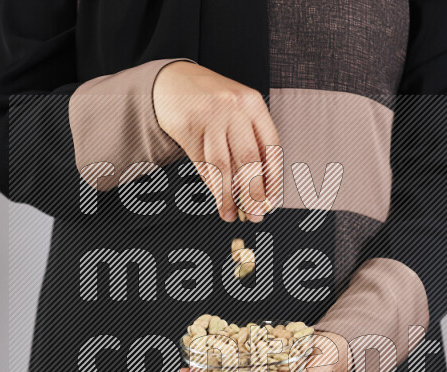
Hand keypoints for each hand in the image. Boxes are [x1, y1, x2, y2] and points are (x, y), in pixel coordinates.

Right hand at [153, 61, 280, 222]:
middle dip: (253, 193)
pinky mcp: (187, 129)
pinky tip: (219, 201)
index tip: (273, 200)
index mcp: (254, 104)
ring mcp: (209, 118)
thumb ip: (252, 140)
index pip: (271, 147)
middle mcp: (233, 109)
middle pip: (248, 159)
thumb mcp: (239, 110)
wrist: (172, 81)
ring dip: (229, 196)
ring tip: (233, 215)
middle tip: (256, 215)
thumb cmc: (214, 101)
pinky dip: (212, 187)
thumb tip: (263, 187)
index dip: (273, 178)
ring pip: (223, 166)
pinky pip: (203, 165)